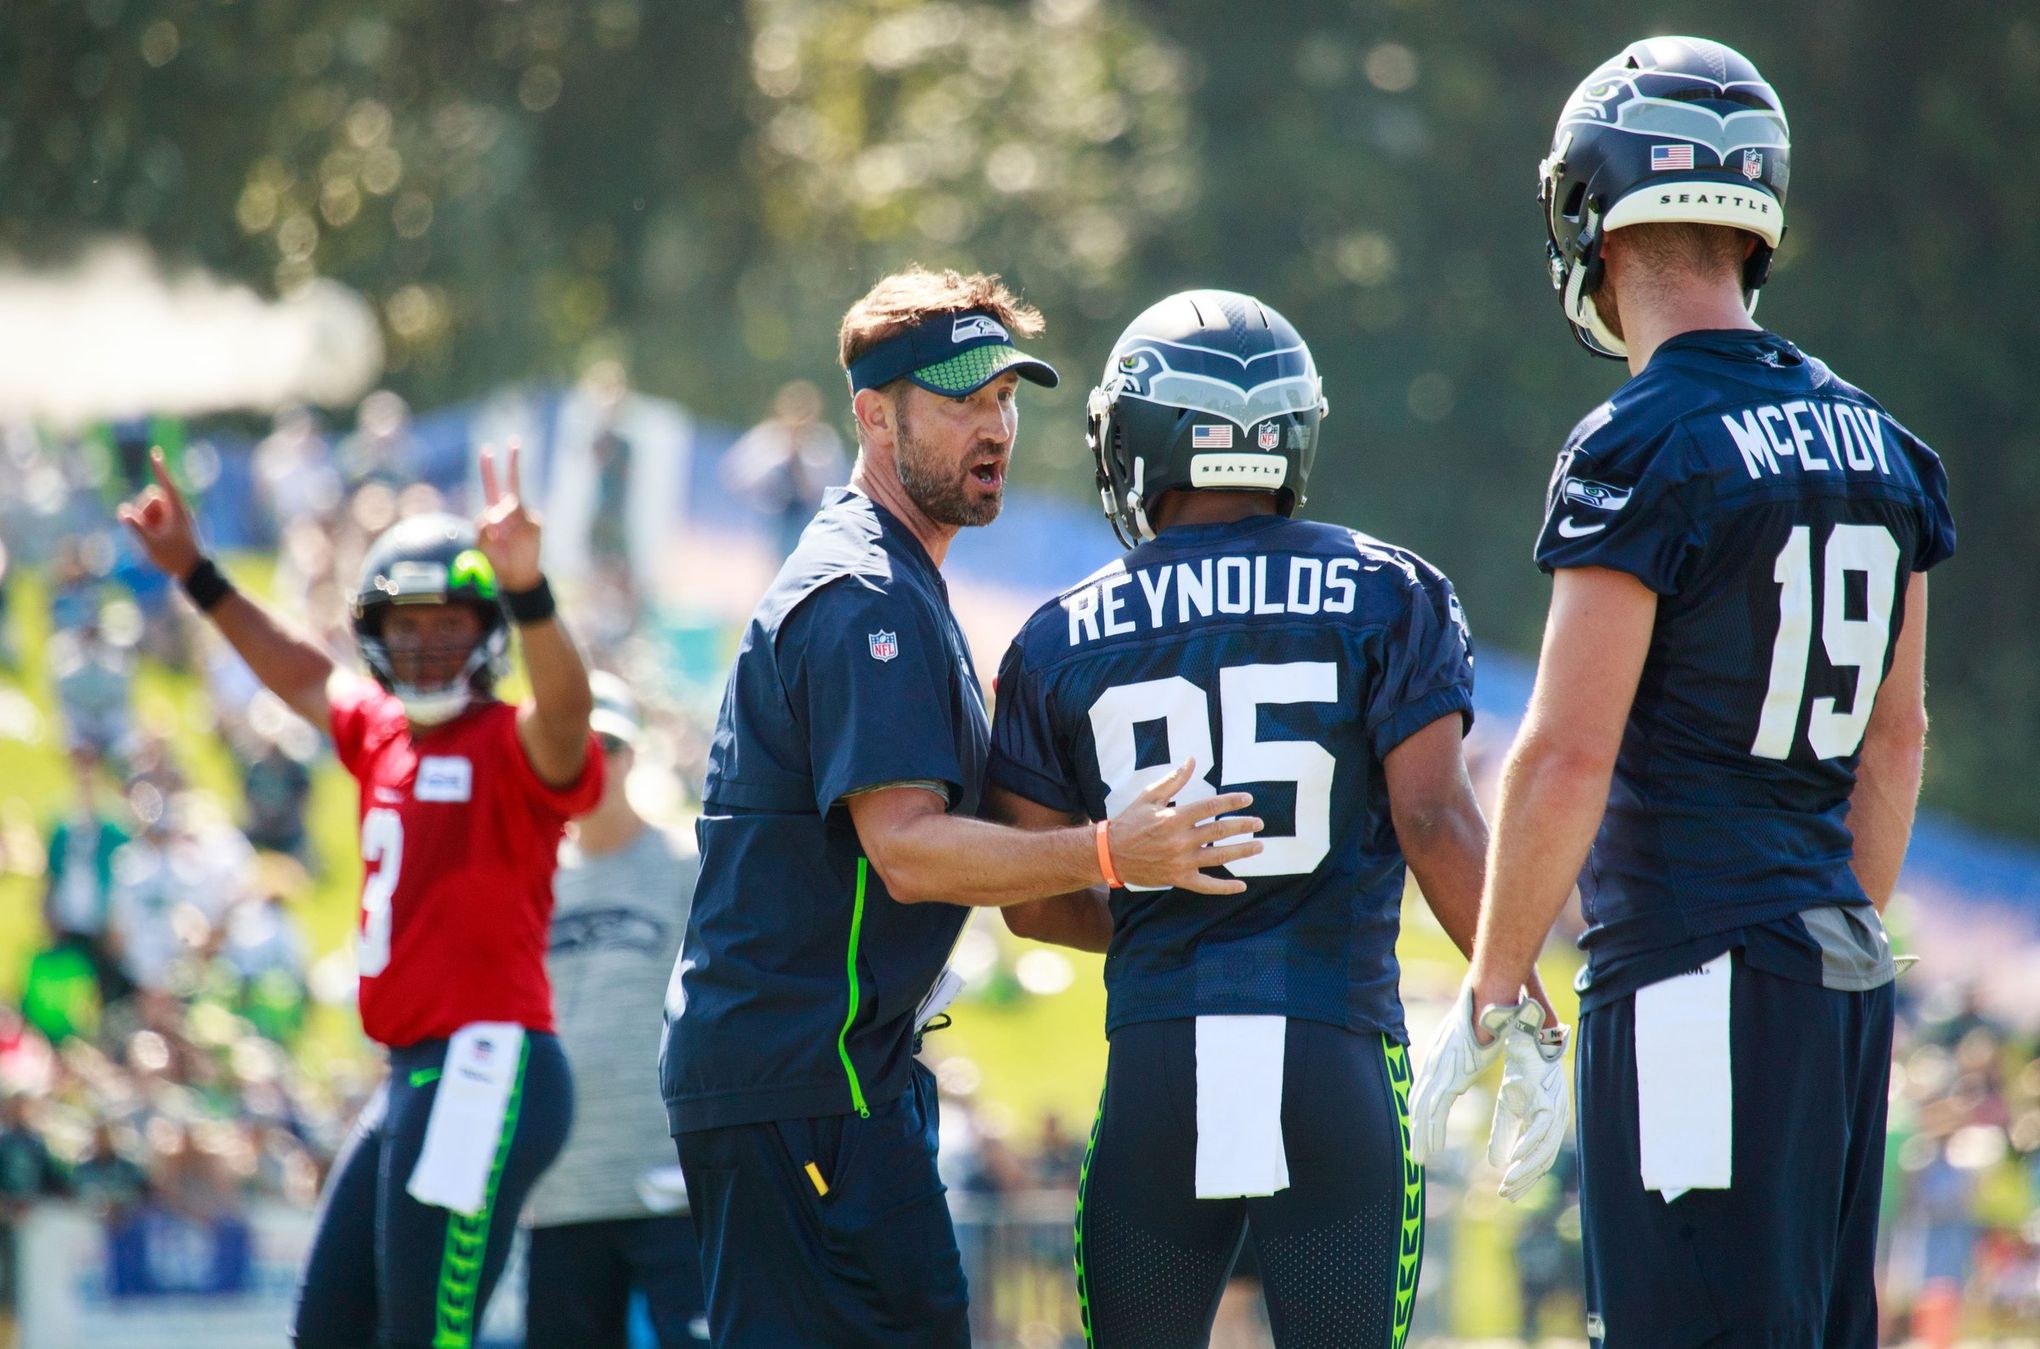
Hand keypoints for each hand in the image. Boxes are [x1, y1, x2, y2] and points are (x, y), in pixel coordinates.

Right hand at [114, 448, 201, 578]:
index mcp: (177, 510)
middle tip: (151, 531)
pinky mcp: (171, 523)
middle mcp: (176, 509)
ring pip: (150, 507)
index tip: (155, 453)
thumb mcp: (152, 543)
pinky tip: (154, 539)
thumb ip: (137, 527)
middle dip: (144, 510)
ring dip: (146, 519)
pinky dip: (148, 524)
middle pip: (151, 497)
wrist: (192, 570)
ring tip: (156, 537)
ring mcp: (174, 516)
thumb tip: (124, 511)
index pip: (166, 484)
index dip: (159, 469)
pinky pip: (152, 517)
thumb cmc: (175, 557)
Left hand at [477, 440, 543, 591]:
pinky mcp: (534, 523)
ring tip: (503, 539)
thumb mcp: (481, 544)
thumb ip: (481, 527)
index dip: (488, 469)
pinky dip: (513, 532)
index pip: (491, 486)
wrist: (518, 575)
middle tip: (514, 441)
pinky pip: (520, 521)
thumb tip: (495, 514)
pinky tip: (515, 542)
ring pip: (509, 508)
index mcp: (495, 512)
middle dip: (513, 463)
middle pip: (512, 482)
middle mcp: (510, 511)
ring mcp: (524, 516)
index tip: (488, 451)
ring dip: (502, 524)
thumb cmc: (497, 561)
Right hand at [1104, 759, 1261, 894]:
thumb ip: (1173, 780)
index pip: (1210, 807)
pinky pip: (1206, 885)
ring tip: (1259, 846)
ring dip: (1242, 851)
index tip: (1248, 799)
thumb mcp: (1149, 797)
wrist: (1109, 853)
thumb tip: (1192, 760)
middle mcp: (1180, 840)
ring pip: (1218, 857)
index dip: (1231, 802)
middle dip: (1243, 826)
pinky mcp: (1178, 879)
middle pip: (1220, 832)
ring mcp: (1181, 862)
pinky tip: (1241, 885)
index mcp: (1174, 818)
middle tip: (1259, 823)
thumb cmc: (1130, 822)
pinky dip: (1224, 887)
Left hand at [1409, 982, 1507, 1167]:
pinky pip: (1437, 1111)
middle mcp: (1434, 1065)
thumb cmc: (1485, 1017)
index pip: (1420, 1092)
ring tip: (1420, 1158)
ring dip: (1421, 1137)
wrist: (1488, 1002)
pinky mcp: (1451, 1077)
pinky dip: (1434, 1130)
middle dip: (1415, 1130)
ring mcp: (1440, 1071)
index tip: (1417, 1131)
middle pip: (1417, 1104)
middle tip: (1414, 1153)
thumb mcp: (1469, 1039)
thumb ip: (1464, 1054)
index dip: (1418, 1113)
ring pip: (1423, 1112)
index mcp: (1438, 1058)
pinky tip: (1434, 1147)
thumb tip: (1466, 1060)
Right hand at [1487, 1009, 1569, 1202]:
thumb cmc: (1518, 1071)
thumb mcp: (1506, 1108)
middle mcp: (1555, 1120)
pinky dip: (1527, 1147)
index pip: (1539, 1159)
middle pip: (1544, 1160)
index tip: (1507, 1195)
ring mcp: (1554, 1109)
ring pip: (1544, 1149)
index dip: (1525, 1179)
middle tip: (1507, 1195)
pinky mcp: (1548, 1099)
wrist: (1525, 1038)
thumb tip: (1496, 1164)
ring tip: (1507, 1183)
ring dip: (1526, 1169)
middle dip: (1525, 1180)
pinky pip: (1541, 1130)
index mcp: (1546, 1123)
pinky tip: (1513, 1159)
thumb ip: (1503, 1135)